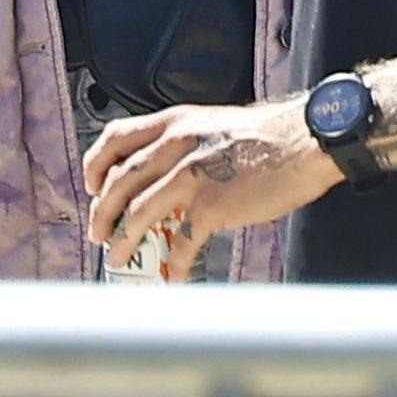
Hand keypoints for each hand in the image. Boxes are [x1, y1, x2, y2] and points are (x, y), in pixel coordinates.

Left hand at [83, 98, 336, 266]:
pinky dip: (175, 263)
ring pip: (138, 214)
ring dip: (123, 241)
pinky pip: (182, 242)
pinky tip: (175, 275)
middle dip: (102, 212)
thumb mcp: (211, 123)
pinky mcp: (212, 205)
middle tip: (98, 233)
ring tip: (117, 258)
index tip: (91, 187)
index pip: (116, 139)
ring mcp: (192, 175)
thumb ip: (182, 141)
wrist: (305, 140)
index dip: (96, 165)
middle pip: (119, 182)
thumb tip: (159, 174)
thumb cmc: (266, 135)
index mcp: (175, 121)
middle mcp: (176, 144)